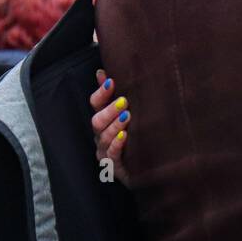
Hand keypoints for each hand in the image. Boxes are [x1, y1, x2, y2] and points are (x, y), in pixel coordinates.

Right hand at [90, 69, 129, 184]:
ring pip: (103, 137)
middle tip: (124, 101)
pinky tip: (125, 136)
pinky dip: (117, 145)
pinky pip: (112, 155)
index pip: (95, 104)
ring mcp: (105, 151)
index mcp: (103, 120)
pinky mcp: (114, 166)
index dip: (101, 93)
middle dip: (110, 110)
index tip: (111, 81)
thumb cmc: (135, 137)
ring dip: (115, 126)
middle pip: (97, 120)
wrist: (146, 168)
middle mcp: (101, 135)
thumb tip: (103, 72)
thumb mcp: (127, 114)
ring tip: (127, 116)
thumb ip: (116, 95)